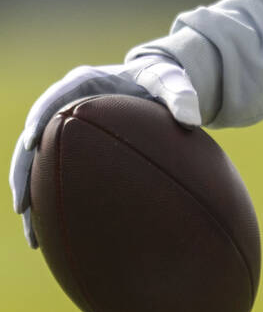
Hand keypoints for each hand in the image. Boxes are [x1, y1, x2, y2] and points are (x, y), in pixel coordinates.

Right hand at [9, 57, 199, 248]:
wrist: (155, 84)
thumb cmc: (158, 80)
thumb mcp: (170, 81)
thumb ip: (180, 94)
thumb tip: (191, 119)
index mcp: (84, 83)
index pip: (53, 98)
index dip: (38, 118)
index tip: (30, 140)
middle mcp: (67, 104)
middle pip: (33, 138)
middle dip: (22, 170)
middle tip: (22, 204)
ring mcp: (65, 127)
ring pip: (35, 162)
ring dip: (29, 193)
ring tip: (31, 231)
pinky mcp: (70, 147)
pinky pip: (50, 172)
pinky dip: (47, 198)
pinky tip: (50, 231)